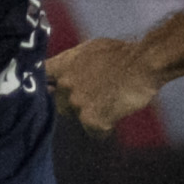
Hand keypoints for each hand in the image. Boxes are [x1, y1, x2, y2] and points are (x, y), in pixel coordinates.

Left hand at [47, 38, 162, 133]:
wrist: (143, 62)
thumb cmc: (123, 53)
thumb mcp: (90, 50)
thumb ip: (74, 65)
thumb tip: (66, 75)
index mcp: (63, 65)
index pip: (40, 79)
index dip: (45, 87)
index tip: (48, 92)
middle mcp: (64, 84)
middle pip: (60, 105)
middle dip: (74, 104)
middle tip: (97, 97)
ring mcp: (77, 103)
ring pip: (77, 118)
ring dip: (91, 115)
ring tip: (110, 103)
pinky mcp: (92, 119)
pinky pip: (94, 133)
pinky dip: (105, 129)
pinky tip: (117, 115)